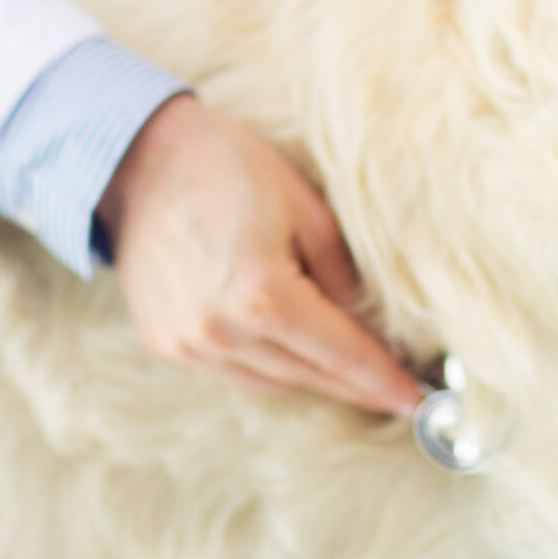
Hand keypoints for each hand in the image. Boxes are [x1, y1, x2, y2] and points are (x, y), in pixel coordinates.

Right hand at [99, 95, 423, 414]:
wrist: (139, 158)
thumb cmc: (229, 168)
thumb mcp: (306, 210)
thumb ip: (343, 279)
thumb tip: (375, 330)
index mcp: (262, 294)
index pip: (341, 355)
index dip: (383, 379)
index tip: (418, 400)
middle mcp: (221, 331)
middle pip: (311, 377)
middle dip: (356, 384)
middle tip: (393, 388)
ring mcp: (187, 343)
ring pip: (274, 383)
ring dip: (312, 376)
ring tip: (344, 364)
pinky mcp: (164, 343)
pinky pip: (234, 372)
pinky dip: (267, 365)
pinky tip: (286, 344)